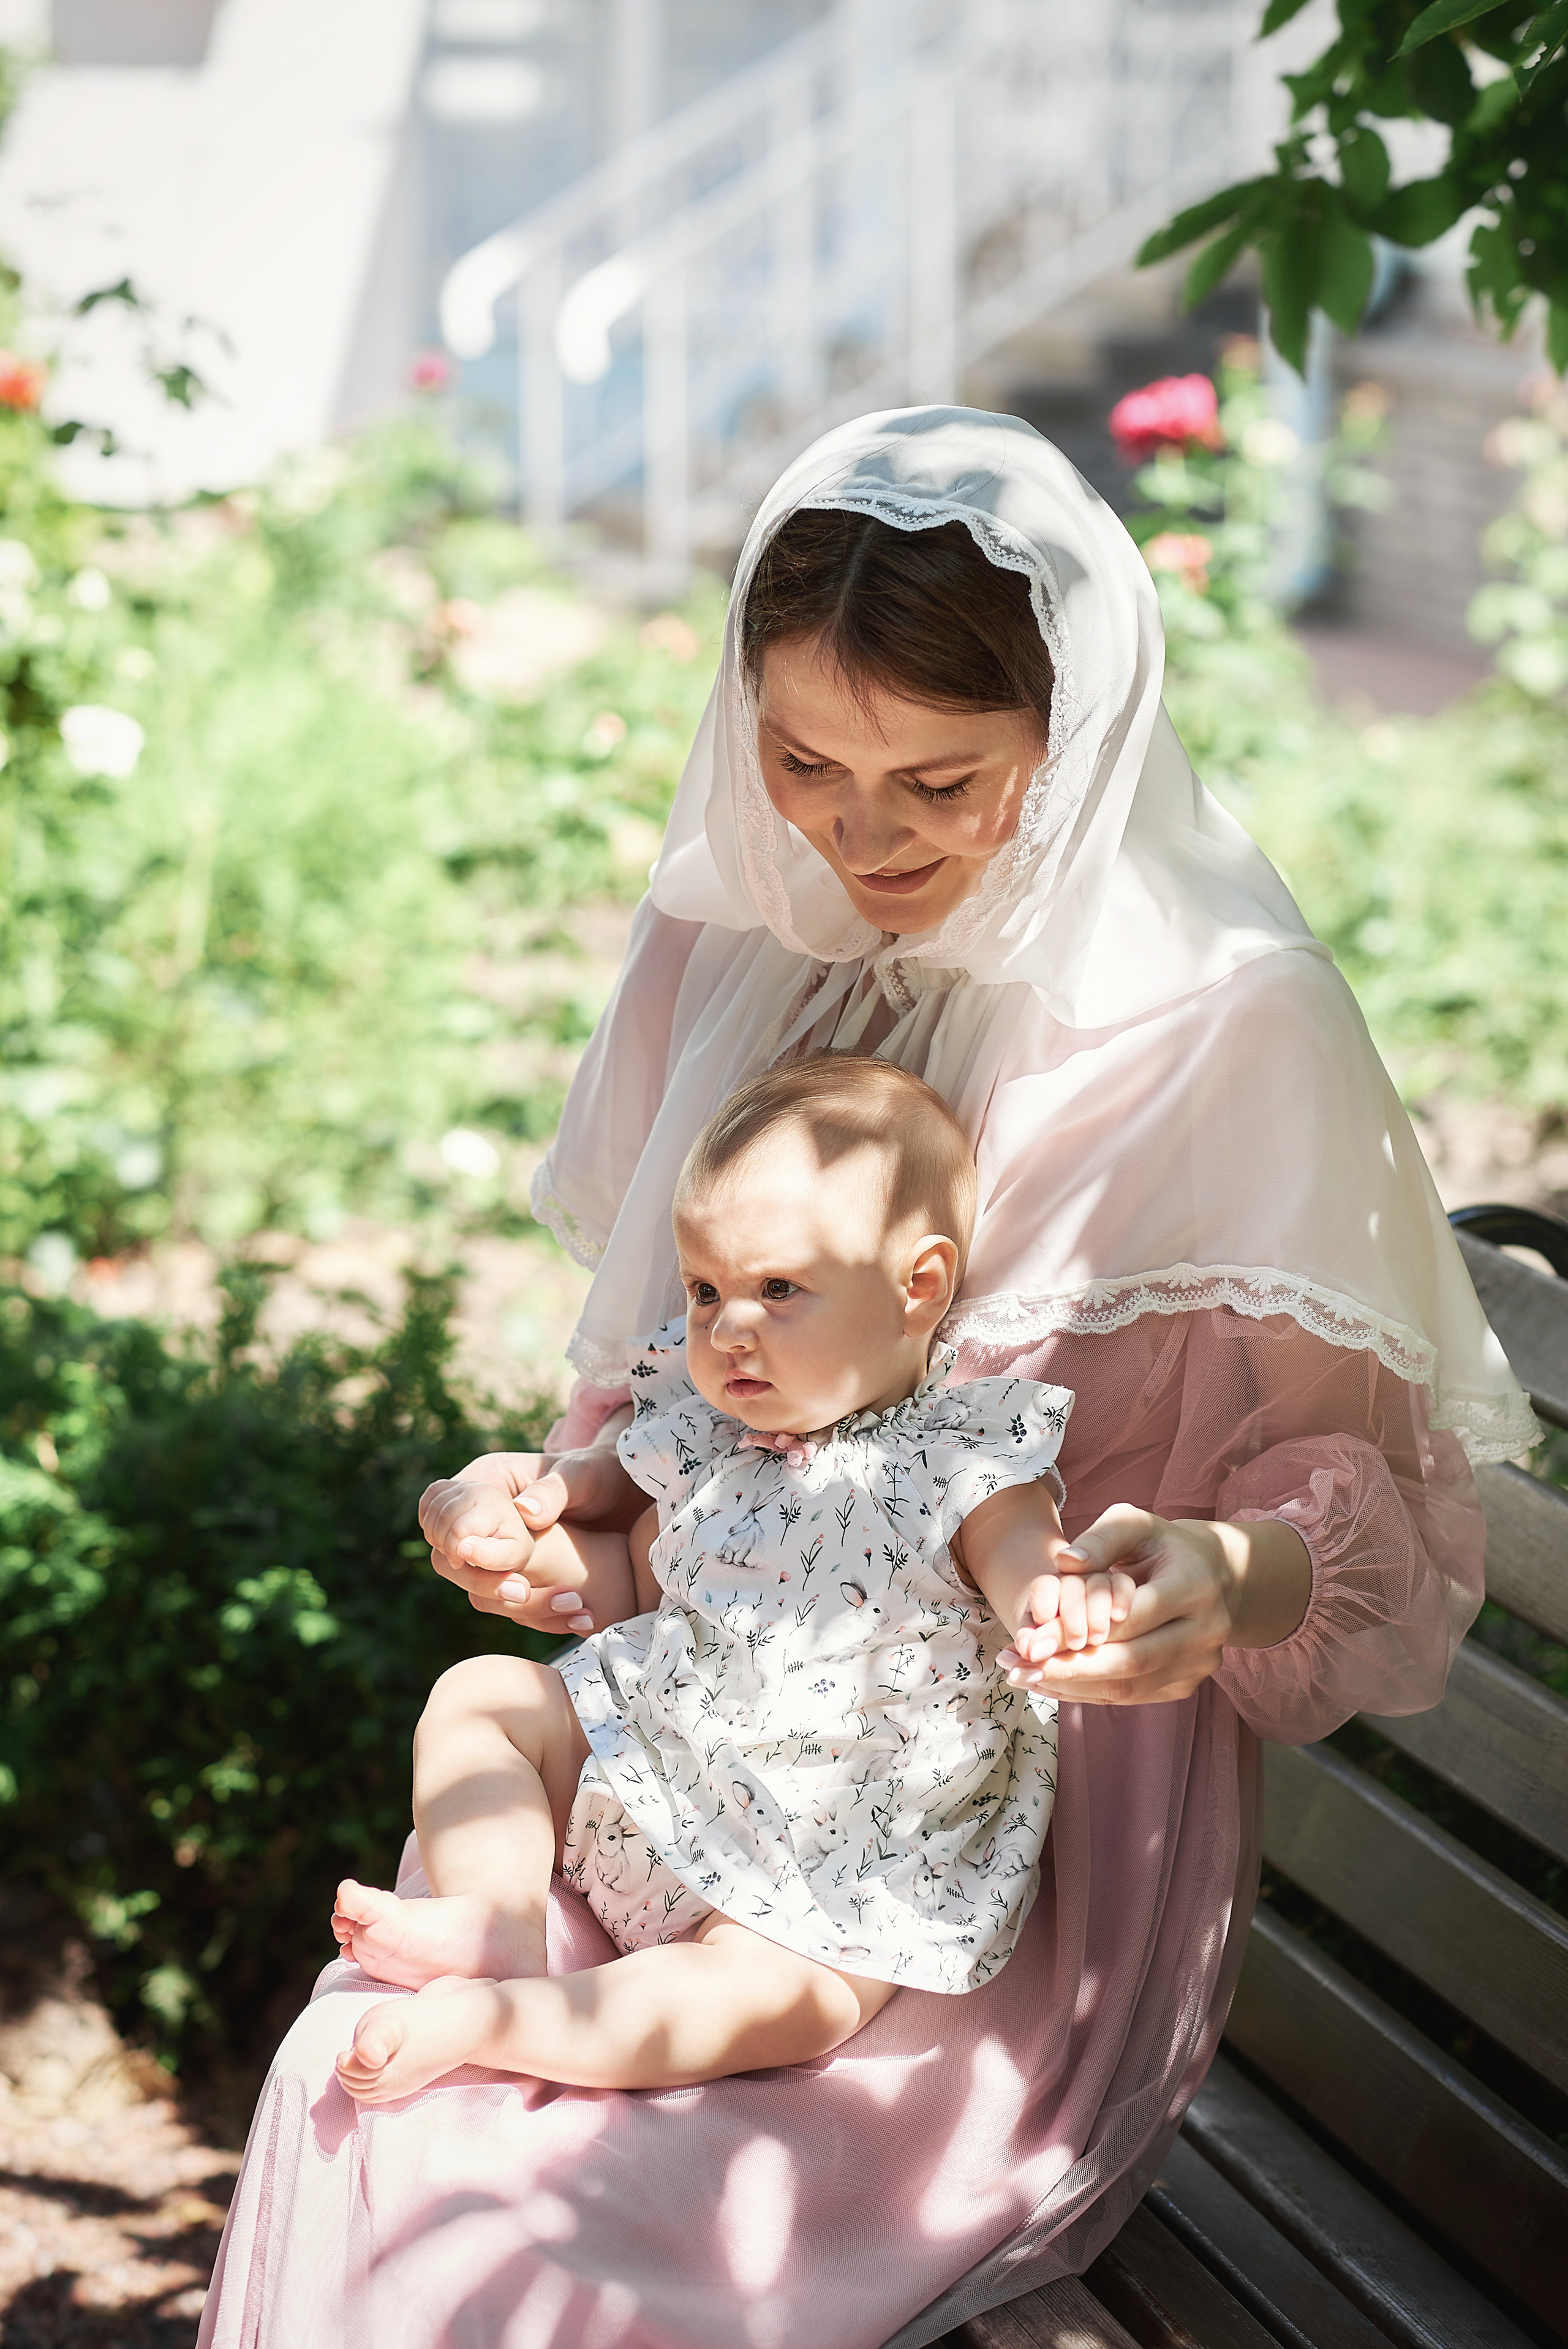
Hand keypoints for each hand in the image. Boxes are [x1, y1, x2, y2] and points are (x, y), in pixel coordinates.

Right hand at [419, 1448, 641, 1620]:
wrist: (622, 1498)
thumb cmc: (599, 1473)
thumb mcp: (583, 1475)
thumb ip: (554, 1490)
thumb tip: (524, 1512)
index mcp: (488, 1477)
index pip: (444, 1506)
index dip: (455, 1534)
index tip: (477, 1556)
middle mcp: (482, 1514)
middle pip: (448, 1552)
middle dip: (481, 1577)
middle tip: (523, 1592)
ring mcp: (494, 1545)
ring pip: (472, 1581)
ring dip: (507, 1598)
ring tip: (565, 1603)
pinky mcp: (512, 1571)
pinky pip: (501, 1597)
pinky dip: (531, 1609)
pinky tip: (575, 1614)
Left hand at [1000, 1505, 1309, 1705]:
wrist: (1214, 1574)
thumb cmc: (1161, 1545)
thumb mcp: (1135, 1523)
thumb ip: (1101, 1537)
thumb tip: (1064, 1562)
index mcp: (1194, 1585)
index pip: (1131, 1617)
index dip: (1079, 1631)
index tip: (1031, 1640)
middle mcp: (1207, 1631)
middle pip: (1131, 1661)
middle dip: (1069, 1668)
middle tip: (1017, 1669)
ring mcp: (1200, 1664)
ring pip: (1130, 1687)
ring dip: (1071, 1687)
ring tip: (1022, 1677)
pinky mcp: (1187, 1685)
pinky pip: (1132, 1696)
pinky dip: (1088, 1692)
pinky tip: (1051, 1683)